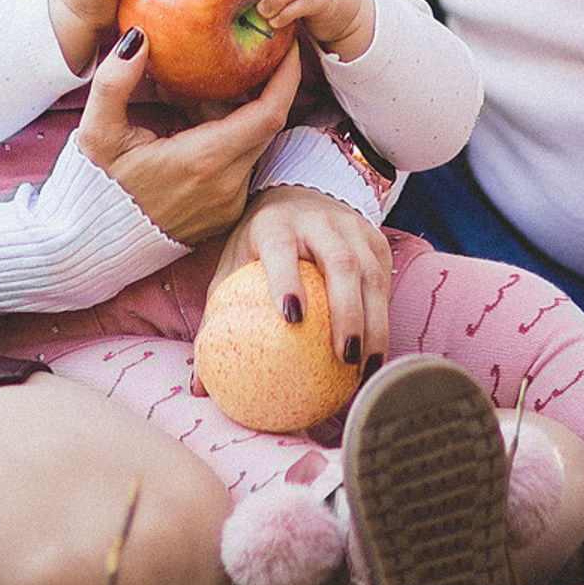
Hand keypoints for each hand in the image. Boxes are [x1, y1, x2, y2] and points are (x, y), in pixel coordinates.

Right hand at [76, 35, 298, 242]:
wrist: (93, 248)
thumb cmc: (97, 187)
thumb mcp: (97, 133)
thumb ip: (114, 83)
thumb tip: (139, 39)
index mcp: (203, 160)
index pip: (270, 113)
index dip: (287, 76)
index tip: (288, 45)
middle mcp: (226, 184)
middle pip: (265, 123)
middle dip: (253, 88)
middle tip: (223, 65)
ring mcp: (229, 203)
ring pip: (252, 142)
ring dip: (234, 115)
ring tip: (191, 101)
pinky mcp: (226, 214)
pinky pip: (242, 165)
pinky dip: (228, 141)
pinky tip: (192, 130)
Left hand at [216, 187, 392, 369]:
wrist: (297, 197)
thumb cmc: (258, 247)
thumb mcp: (233, 268)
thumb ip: (217, 320)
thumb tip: (199, 387)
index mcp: (274, 224)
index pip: (281, 248)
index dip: (287, 279)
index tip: (291, 319)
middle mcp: (317, 220)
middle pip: (339, 262)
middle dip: (347, 312)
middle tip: (343, 358)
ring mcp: (351, 225)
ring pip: (370, 272)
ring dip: (373, 322)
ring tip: (364, 366)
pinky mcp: (374, 237)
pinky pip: (383, 278)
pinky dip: (382, 316)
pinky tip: (375, 353)